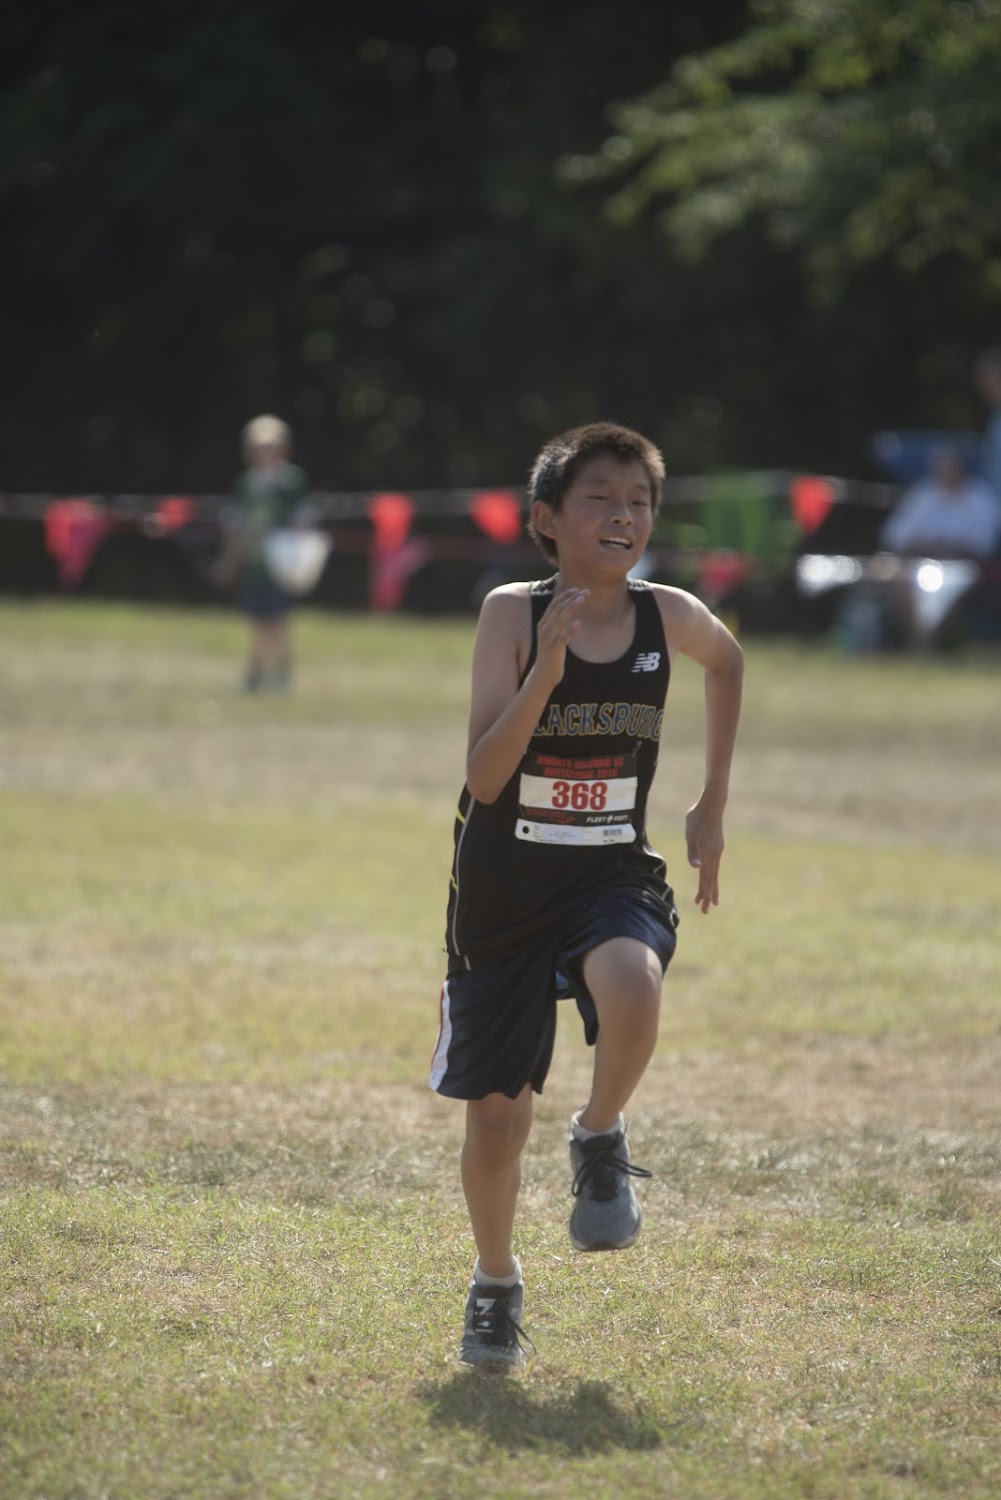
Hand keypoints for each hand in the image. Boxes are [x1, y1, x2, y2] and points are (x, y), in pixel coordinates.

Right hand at [534, 587, 587, 686]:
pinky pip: (562, 639)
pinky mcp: (554, 651)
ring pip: (559, 621)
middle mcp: (544, 630)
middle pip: (557, 609)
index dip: (565, 595)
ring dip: (571, 609)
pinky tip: (579, 623)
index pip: (553, 605)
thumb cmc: (550, 655)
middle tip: (586, 591)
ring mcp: (548, 641)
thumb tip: (569, 611)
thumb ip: (557, 624)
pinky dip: (570, 631)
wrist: (542, 676)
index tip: (577, 589)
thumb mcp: (552, 636)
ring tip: (582, 600)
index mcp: (543, 625)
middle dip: (571, 599)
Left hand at [685, 797, 725, 913]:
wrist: (712, 804)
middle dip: (708, 896)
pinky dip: (713, 875)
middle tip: (706, 911)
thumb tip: (695, 868)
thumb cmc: (698, 818)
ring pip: (714, 873)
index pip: (705, 878)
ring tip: (713, 900)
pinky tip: (711, 876)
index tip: (702, 906)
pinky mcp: (717, 845)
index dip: (703, 893)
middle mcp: (714, 855)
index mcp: (707, 854)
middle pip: (711, 880)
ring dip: (712, 887)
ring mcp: (717, 851)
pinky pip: (715, 866)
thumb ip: (693, 851)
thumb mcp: (691, 834)